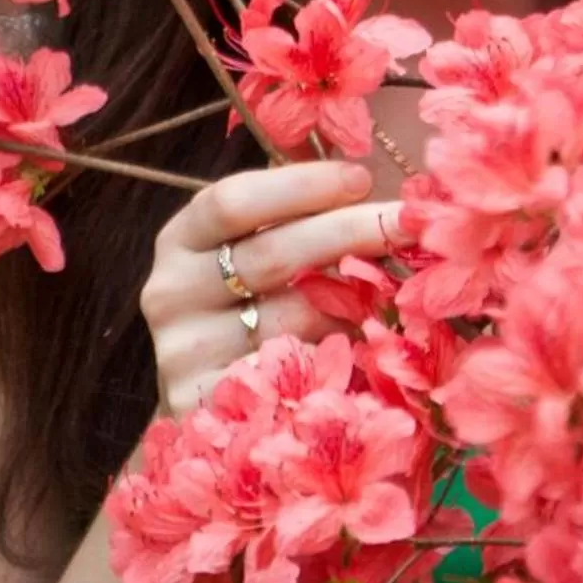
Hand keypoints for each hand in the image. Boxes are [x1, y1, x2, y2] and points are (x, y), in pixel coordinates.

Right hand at [139, 159, 400, 416]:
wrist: (213, 397)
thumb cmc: (249, 305)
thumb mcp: (257, 249)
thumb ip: (297, 214)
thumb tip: (365, 176)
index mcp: (182, 240)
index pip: (232, 201)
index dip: (300, 186)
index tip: (362, 179)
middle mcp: (172, 292)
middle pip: (271, 254)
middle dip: (350, 232)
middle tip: (409, 223)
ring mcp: (185, 353)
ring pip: (290, 318)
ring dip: (353, 299)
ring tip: (398, 286)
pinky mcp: (208, 406)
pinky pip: (293, 374)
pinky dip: (336, 354)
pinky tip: (368, 343)